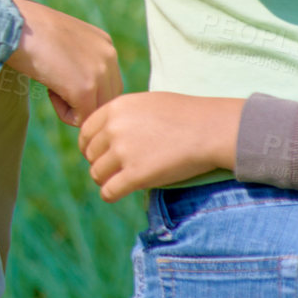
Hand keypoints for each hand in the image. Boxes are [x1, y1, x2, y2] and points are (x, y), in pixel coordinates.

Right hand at [3, 0, 122, 126]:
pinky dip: (63, 113)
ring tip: (51, 87)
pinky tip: (48, 91)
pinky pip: (81, 119)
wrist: (10, 24)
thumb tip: (76, 81)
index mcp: (104, 43)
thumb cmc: (24, 30)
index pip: (108, 81)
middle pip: (107, 98)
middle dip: (82, 101)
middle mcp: (109, 56)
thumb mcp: (62, 39)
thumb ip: (79, 57)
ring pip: (96, 110)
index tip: (57, 75)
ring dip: (74, 108)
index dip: (82, 87)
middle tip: (54, 85)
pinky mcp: (85, 90)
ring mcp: (100, 73)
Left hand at [79, 92, 243, 201]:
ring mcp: (123, 152)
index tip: (98, 154)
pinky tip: (116, 194)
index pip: (85, 132)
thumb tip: (108, 130)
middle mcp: (113, 129)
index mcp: (115, 108)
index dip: (90, 146)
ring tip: (116, 181)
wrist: (212, 129)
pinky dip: (110, 195)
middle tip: (113, 169)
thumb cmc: (186, 115)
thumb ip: (124, 115)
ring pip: (97, 174)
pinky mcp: (136, 175)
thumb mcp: (146, 103)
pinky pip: (109, 191)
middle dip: (100, 163)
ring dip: (105, 180)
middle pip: (90, 154)